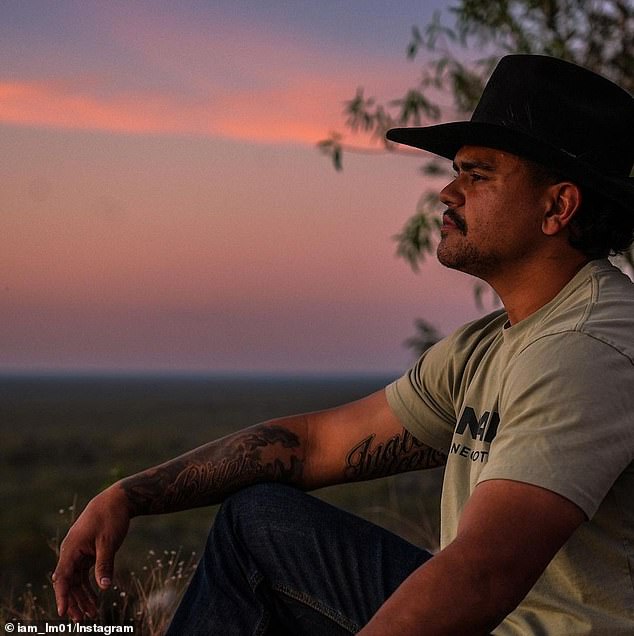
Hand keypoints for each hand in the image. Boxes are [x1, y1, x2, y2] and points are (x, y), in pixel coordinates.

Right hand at [52, 485, 130, 620]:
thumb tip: (104, 586)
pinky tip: (97, 597)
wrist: (117, 500)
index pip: (62, 577)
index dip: (62, 595)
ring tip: (92, 614)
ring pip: (77, 580)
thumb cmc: (111, 518)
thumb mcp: (109, 542)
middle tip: (82, 620)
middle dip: (74, 601)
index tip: (63, 612)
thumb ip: (105, 564)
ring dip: (83, 596)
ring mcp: (79, 552)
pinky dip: (90, 586)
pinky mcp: (88, 552)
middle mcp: (71, 552)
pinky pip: (85, 574)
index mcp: (71, 548)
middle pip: (68, 582)